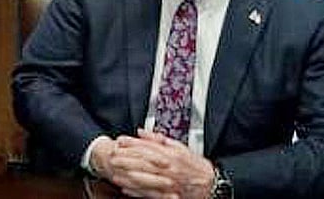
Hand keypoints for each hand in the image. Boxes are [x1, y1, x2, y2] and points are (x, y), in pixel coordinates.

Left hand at [99, 130, 214, 198]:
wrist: (211, 184)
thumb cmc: (195, 165)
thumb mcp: (179, 147)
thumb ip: (158, 139)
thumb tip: (141, 131)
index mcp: (171, 156)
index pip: (148, 147)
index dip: (132, 143)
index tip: (120, 140)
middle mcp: (169, 169)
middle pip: (144, 163)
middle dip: (126, 159)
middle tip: (112, 156)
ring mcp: (168, 183)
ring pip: (145, 179)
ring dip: (128, 176)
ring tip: (115, 172)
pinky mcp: (168, 195)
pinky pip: (150, 194)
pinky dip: (137, 191)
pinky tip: (125, 188)